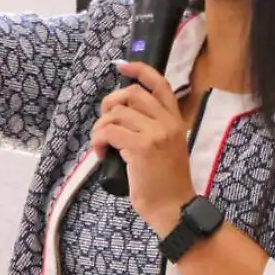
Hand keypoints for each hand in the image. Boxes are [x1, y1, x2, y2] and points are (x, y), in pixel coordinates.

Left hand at [91, 61, 196, 235]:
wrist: (174, 208)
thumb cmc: (166, 182)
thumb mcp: (167, 147)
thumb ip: (153, 128)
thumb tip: (123, 115)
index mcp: (176, 121)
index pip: (160, 85)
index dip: (139, 70)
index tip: (122, 66)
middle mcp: (167, 123)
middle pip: (130, 94)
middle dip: (109, 103)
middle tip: (104, 124)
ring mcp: (155, 134)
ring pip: (115, 113)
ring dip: (100, 127)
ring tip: (102, 144)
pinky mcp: (141, 147)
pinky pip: (108, 131)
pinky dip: (98, 140)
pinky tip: (102, 153)